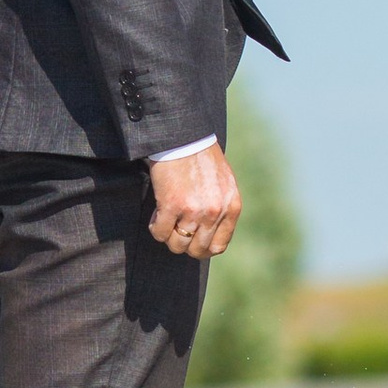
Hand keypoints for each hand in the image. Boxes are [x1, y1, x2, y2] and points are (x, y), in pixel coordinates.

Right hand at [148, 143, 241, 258]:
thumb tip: (209, 233)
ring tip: (166, 220)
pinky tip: (156, 214)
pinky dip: (155, 227)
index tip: (193, 241)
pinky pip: (160, 232)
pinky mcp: (171, 205)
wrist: (184, 137)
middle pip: (197, 250)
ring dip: (168, 236)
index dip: (203, 248)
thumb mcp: (223, 184)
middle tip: (176, 230)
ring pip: (177, 244)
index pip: (218, 246)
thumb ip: (221, 207)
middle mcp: (215, 212)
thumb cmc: (202, 157)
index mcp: (231, 207)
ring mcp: (193, 210)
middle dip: (184, 244)